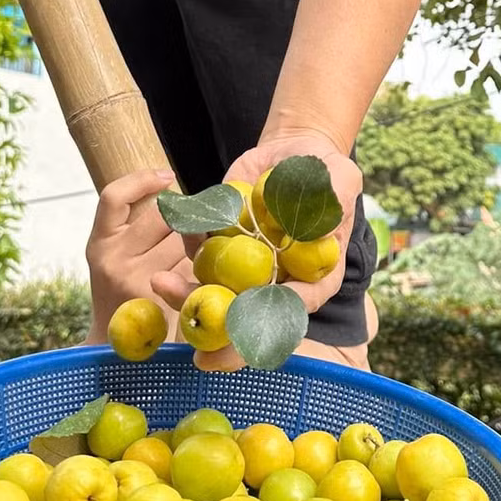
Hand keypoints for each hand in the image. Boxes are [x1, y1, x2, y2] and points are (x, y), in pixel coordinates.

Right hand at [84, 169, 189, 344]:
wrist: (114, 352)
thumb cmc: (124, 295)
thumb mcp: (116, 259)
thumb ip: (137, 230)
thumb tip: (178, 192)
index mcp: (99, 244)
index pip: (113, 197)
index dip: (141, 180)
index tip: (167, 175)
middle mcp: (113, 259)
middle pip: (163, 215)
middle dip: (184, 216)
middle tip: (194, 227)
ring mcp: (137, 279)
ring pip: (185, 240)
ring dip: (197, 244)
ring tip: (192, 260)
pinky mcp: (162, 299)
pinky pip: (195, 267)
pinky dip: (203, 269)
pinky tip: (200, 277)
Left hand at [152, 129, 361, 371]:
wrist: (293, 152)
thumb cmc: (326, 170)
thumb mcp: (340, 177)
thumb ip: (336, 199)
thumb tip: (326, 225)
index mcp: (312, 277)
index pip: (297, 308)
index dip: (274, 325)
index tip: (247, 329)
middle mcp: (277, 280)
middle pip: (249, 316)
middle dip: (220, 332)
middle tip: (196, 349)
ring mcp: (246, 265)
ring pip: (215, 291)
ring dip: (187, 295)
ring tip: (160, 283)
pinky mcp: (222, 244)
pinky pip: (200, 252)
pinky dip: (187, 248)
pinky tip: (180, 231)